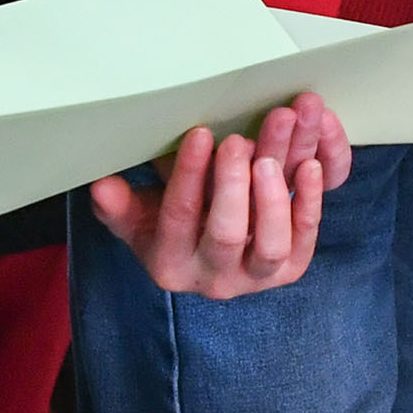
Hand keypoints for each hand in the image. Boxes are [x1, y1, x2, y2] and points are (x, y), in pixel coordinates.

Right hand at [88, 98, 342, 298]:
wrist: (212, 255)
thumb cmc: (173, 222)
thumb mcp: (139, 216)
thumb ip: (120, 203)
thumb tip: (102, 186)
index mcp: (169, 263)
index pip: (178, 217)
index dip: (189, 175)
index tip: (201, 133)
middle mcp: (213, 279)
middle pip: (225, 233)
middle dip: (233, 183)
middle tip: (239, 139)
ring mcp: (255, 277)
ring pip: (271, 244)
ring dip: (276, 194)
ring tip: (274, 152)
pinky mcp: (291, 268)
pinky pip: (306, 239)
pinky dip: (310, 201)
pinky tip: (309, 164)